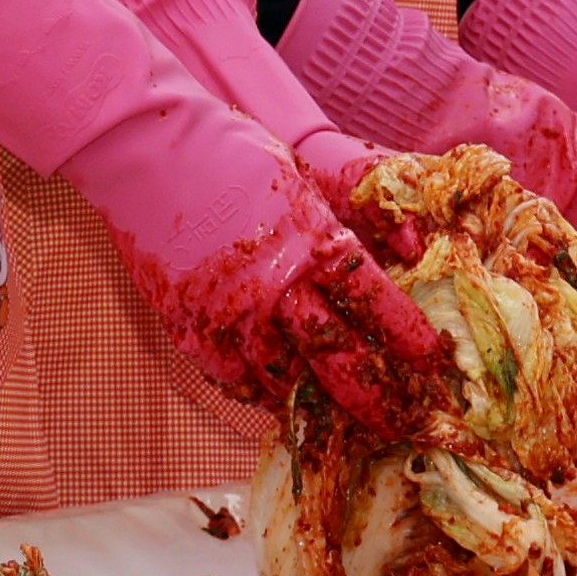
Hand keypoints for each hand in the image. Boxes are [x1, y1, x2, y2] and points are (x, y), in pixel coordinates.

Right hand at [60, 108, 452, 443]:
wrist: (145, 152)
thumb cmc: (229, 153)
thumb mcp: (304, 178)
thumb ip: (350, 221)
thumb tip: (408, 248)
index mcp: (313, 244)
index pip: (375, 304)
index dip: (406, 338)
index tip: (431, 362)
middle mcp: (277, 288)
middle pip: (338, 358)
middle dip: (375, 395)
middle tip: (400, 421)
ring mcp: (230, 315)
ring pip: (285, 381)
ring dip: (319, 405)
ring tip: (344, 422)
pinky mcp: (190, 328)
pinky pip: (232, 379)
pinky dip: (259, 395)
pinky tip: (276, 400)